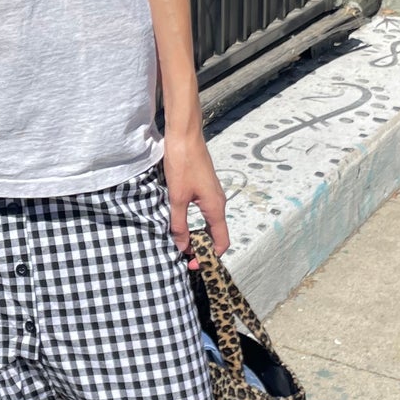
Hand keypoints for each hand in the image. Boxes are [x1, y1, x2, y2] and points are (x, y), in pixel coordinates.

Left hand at [162, 127, 229, 267]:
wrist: (184, 135)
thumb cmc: (182, 164)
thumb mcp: (177, 197)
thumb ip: (179, 224)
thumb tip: (182, 247)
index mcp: (215, 208)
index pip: (221, 241)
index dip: (209, 257)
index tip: (192, 264)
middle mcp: (218, 202)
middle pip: (216, 234)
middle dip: (202, 248)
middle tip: (183, 256)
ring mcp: (212, 194)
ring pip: (209, 223)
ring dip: (197, 235)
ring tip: (180, 242)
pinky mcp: (204, 187)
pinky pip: (204, 212)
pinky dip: (195, 223)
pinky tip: (179, 222)